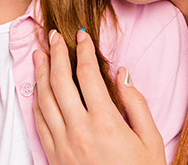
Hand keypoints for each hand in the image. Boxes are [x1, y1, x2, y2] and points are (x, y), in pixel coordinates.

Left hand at [30, 29, 164, 164]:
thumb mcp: (151, 141)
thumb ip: (136, 104)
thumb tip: (122, 74)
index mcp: (106, 122)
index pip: (88, 75)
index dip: (83, 50)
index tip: (81, 35)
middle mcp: (79, 130)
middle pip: (60, 81)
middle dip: (56, 54)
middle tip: (53, 35)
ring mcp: (62, 143)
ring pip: (43, 99)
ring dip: (40, 73)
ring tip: (40, 54)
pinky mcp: (52, 155)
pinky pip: (39, 121)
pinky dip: (36, 99)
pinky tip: (38, 88)